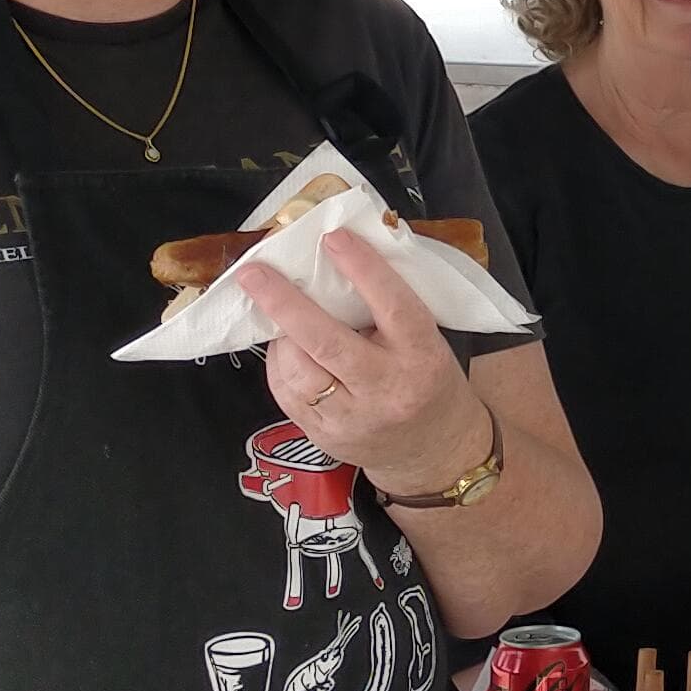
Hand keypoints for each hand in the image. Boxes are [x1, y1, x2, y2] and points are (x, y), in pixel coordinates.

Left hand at [239, 232, 486, 495]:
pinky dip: (279, 363)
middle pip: (328, 343)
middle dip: (285, 304)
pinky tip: (284, 346)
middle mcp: (387, 390)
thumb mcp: (427, 342)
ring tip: (273, 310)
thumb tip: (331, 267)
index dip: (363, 269)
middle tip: (254, 272)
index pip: (393, 306)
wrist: (435, 452)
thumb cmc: (428, 380)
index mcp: (422, 356)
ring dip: (279, 335)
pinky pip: (286, 394)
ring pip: (298, 371)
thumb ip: (386, 311)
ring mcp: (353, 419)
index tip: (333, 238)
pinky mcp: (326, 437)